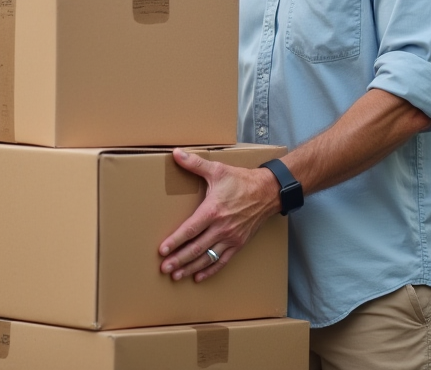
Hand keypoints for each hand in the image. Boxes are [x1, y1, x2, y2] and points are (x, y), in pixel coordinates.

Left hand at [158, 148, 279, 281]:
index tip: (162, 250)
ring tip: (176, 276)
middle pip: (196, 248)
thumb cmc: (241, 180)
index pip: (190, 230)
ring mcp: (230, 238)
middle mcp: (221, 228)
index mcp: (213, 210)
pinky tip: (198, 277)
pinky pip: (222, 261)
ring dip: (191, 268)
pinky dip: (210, 270)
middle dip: (179, 260)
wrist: (268, 192)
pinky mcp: (238, 243)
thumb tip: (176, 153)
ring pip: (207, 258)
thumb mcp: (217, 169)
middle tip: (165, 269)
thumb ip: (194, 163)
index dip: (175, 241)